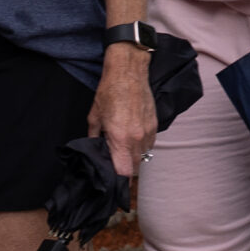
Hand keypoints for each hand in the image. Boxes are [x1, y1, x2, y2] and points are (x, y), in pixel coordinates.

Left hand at [90, 46, 158, 178]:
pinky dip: (141, 145)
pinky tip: (132, 136)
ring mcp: (148, 132)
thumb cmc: (109, 92)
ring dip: (134, 157)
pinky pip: (149, 144)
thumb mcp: (95, 116)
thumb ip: (95, 137)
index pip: (124, 172)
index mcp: (120, 139)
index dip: (118, 178)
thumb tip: (95, 149)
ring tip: (123, 147)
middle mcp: (137, 139)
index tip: (111, 176)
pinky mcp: (155, 125)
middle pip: (135, 167)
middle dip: (125, 168)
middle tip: (114, 161)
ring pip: (143, 156)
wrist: (129, 72)